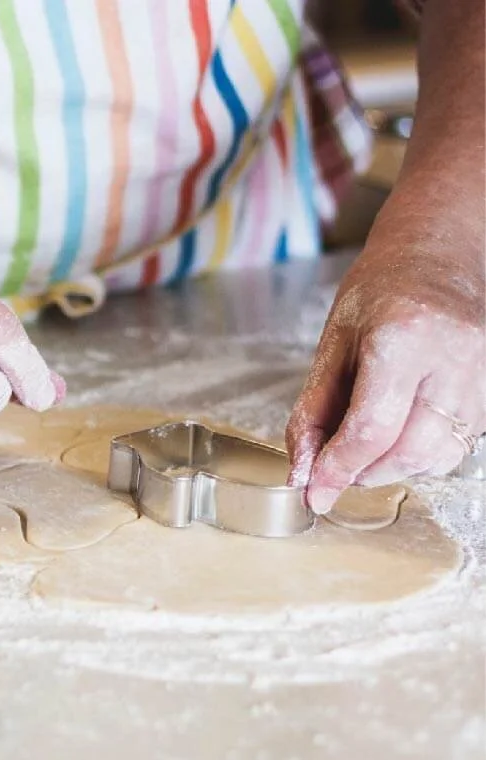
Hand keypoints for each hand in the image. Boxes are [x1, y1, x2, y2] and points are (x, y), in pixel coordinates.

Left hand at [286, 210, 484, 513]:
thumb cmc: (379, 293)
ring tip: (365, 446)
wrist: (436, 257)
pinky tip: (398, 433)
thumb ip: (312, 413)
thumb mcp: (331, 346)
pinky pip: (455, 447)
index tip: (314, 491)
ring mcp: (480, 375)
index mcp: (403, 338)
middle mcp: (452, 358)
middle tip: (336, 465)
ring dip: (391, 469)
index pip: (371, 429)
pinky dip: (419, 455)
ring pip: (436, 457)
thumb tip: (302, 473)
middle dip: (363, 472)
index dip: (337, 469)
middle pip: (407, 451)